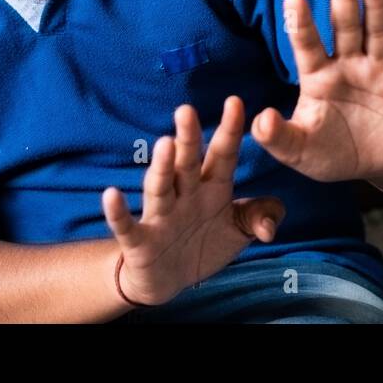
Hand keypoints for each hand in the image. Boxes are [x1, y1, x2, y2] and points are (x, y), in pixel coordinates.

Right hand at [102, 98, 285, 306]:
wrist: (170, 280)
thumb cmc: (206, 243)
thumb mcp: (240, 230)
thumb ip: (259, 216)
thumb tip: (270, 226)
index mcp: (212, 188)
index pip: (222, 155)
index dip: (229, 130)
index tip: (235, 102)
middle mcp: (185, 195)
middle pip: (187, 163)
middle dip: (188, 139)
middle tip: (187, 111)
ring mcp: (161, 216)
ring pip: (160, 187)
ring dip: (162, 168)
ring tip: (164, 145)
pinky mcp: (140, 241)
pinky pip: (127, 225)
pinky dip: (117, 212)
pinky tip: (111, 195)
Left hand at [251, 0, 382, 182]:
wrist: (372, 166)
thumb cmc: (329, 153)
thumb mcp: (299, 151)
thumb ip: (278, 137)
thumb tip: (260, 121)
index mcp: (318, 77)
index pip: (307, 45)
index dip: (302, 23)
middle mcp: (348, 65)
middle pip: (344, 26)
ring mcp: (379, 70)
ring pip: (376, 31)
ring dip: (374, 4)